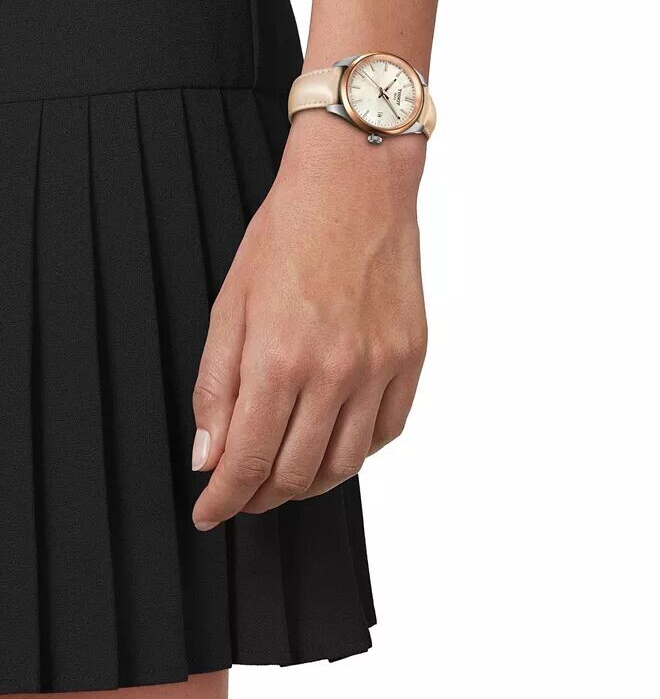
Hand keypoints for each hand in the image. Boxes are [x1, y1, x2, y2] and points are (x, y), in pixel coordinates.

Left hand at [190, 113, 427, 529]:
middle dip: (260, 496)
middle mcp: (336, 371)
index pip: (249, 460)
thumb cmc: (287, 235)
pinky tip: (333, 441)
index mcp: (280, 357)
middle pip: (296, 473)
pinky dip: (356, 451)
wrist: (355, 185)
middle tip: (243, 493)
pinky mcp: (411, 358)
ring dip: (307, 483)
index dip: (225, 499)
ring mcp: (381, 367)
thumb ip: (215, 387)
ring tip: (284, 476)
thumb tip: (209, 455)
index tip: (211, 513)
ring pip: (346, 463)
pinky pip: (387, 432)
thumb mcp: (230, 305)